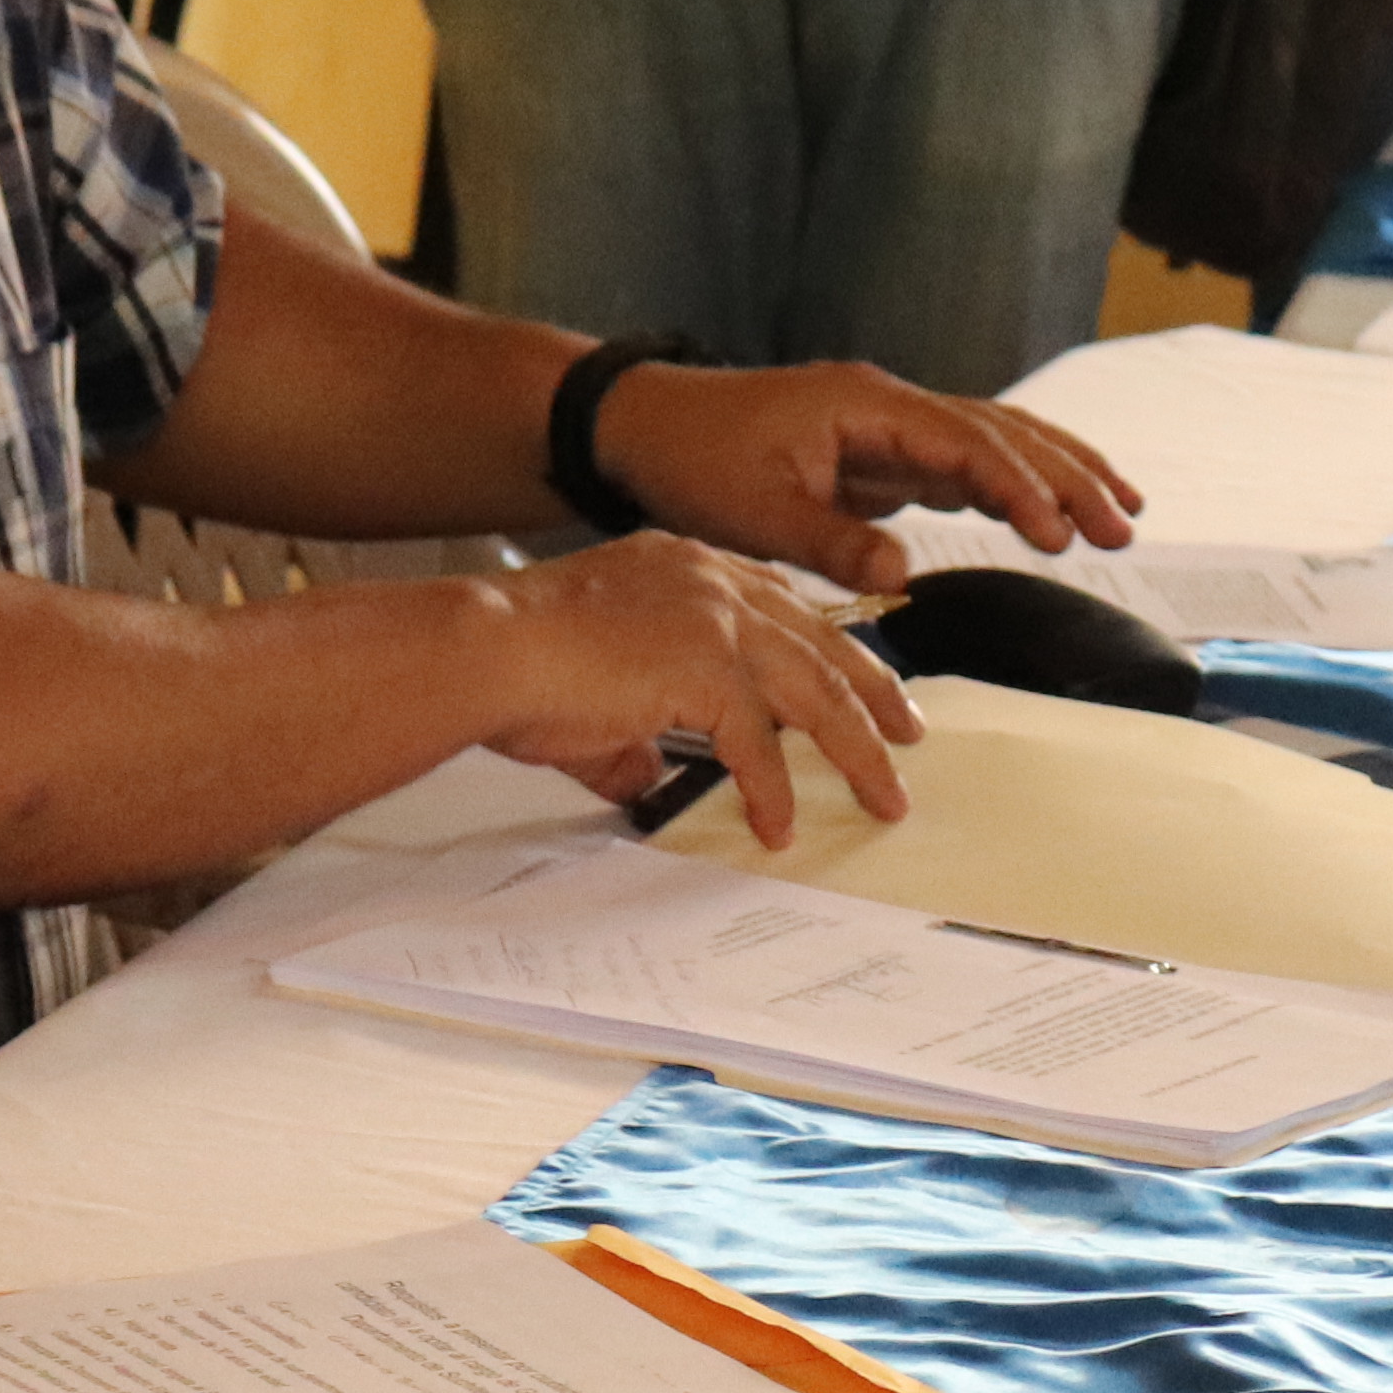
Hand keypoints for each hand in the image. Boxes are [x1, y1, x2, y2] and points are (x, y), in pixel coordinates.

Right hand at [479, 533, 926, 845]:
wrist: (484, 649)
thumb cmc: (516, 663)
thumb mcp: (592, 690)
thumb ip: (631, 732)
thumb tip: (645, 774)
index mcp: (686, 567)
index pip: (779, 604)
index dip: (826, 644)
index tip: (857, 676)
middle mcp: (712, 582)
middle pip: (823, 640)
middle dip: (874, 691)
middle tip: (909, 730)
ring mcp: (714, 620)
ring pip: (818, 690)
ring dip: (858, 750)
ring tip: (885, 794)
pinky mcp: (705, 668)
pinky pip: (760, 742)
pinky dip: (774, 789)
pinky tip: (778, 825)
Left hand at [590, 362, 1143, 594]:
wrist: (644, 427)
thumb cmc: (690, 460)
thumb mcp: (751, 512)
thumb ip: (829, 541)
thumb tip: (903, 573)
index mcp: (865, 406)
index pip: (967, 444)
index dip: (1020, 489)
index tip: (1061, 535)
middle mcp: (890, 405)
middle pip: (1002, 432)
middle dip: (1068, 476)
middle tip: (1126, 524)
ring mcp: (890, 427)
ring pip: (994, 442)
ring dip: (1057, 475)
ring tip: (1121, 513)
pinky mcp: (883, 454)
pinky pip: (966, 465)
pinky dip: (1014, 487)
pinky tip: (1052, 515)